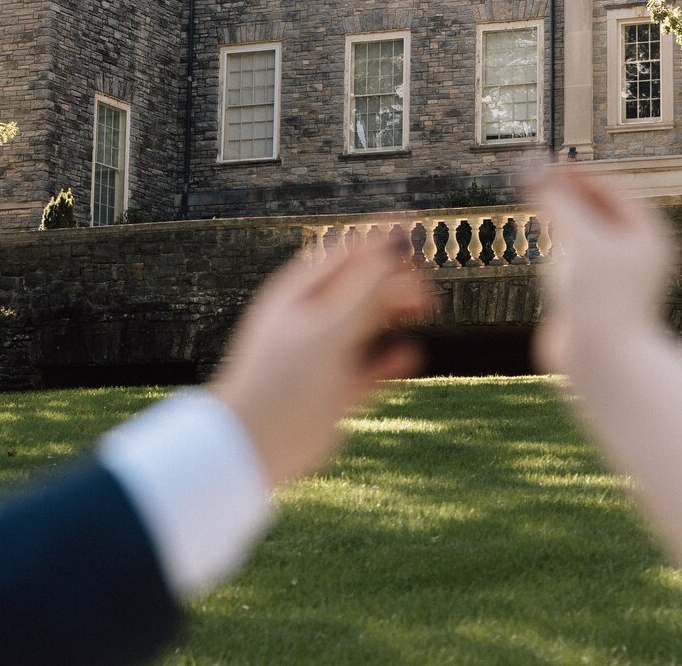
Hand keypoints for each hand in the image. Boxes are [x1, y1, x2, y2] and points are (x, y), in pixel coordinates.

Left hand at [212, 236, 434, 485]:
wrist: (253, 447)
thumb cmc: (280, 381)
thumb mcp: (326, 331)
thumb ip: (363, 294)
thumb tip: (393, 252)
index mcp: (298, 295)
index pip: (345, 255)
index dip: (380, 243)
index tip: (416, 234)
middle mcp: (312, 320)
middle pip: (362, 287)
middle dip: (395, 279)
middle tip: (428, 281)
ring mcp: (325, 355)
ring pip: (370, 323)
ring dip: (398, 312)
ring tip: (426, 308)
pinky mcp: (337, 390)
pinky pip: (372, 366)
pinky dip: (391, 359)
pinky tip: (409, 355)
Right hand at [525, 165, 676, 374]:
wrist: (603, 365)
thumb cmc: (599, 299)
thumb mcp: (578, 240)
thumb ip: (555, 199)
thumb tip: (531, 165)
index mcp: (648, 235)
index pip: (611, 189)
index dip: (577, 174)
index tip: (545, 163)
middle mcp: (636, 254)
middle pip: (598, 210)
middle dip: (567, 196)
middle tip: (536, 179)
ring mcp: (615, 277)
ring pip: (584, 237)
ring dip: (560, 222)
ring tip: (540, 213)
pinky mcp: (593, 297)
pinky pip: (573, 263)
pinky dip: (557, 251)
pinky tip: (544, 254)